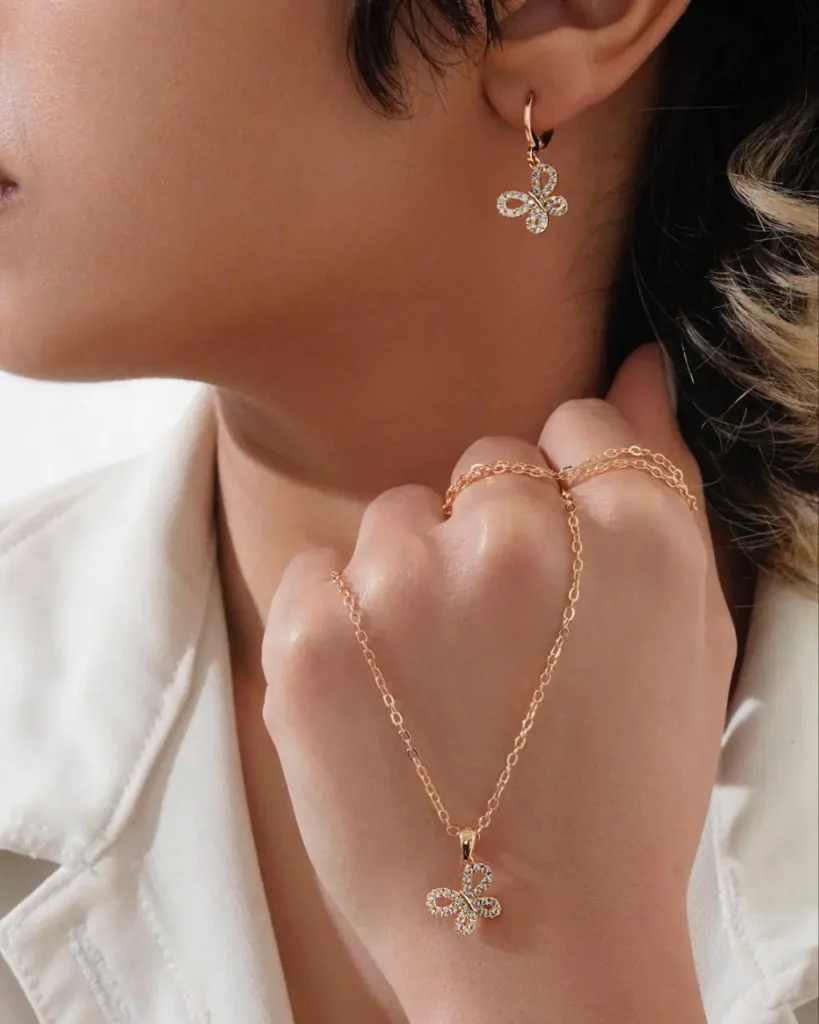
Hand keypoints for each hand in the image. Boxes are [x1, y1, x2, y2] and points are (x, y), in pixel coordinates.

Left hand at [261, 343, 735, 1022]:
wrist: (538, 944)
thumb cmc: (626, 790)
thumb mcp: (689, 635)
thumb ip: (664, 482)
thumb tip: (639, 364)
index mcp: (629, 530)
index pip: (573, 428)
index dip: (565, 501)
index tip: (558, 575)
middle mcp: (517, 539)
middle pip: (480, 469)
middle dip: (490, 540)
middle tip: (503, 652)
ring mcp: (406, 586)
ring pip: (397, 518)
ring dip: (414, 583)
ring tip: (443, 690)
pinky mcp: (311, 640)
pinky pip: (319, 572)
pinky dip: (341, 624)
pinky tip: (383, 704)